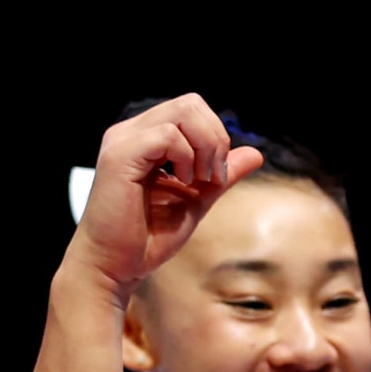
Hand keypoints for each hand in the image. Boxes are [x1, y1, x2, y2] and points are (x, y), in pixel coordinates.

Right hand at [66, 95, 265, 293]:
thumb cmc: (146, 238)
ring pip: (183, 112)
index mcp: (144, 138)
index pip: (192, 110)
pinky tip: (181, 182)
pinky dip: (186, 157)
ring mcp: (122, 141)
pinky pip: (167, 135)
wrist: (114, 268)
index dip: (215, 136)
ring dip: (205, 147)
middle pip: (191, 103)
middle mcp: (130, 132)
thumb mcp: (195, 200)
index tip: (215, 176)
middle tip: (212, 176)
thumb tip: (256, 153)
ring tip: (197, 180)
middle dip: (215, 138)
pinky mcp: (119, 157)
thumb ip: (221, 175)